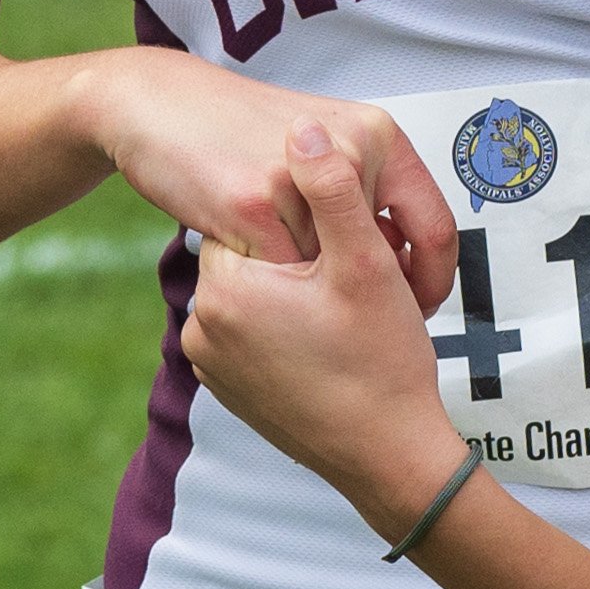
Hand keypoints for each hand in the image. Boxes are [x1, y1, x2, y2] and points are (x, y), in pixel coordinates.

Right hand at [87, 49, 457, 295]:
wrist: (165, 105)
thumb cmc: (244, 132)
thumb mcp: (324, 147)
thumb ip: (365, 193)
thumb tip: (400, 255)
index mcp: (379, 134)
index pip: (438, 226)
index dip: (435, 281)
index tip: (419, 309)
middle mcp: (352, 150)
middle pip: (383, 260)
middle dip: (370, 296)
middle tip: (351, 313)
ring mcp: (305, 178)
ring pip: (328, 273)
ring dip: (312, 293)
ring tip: (290, 286)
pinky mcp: (254, 203)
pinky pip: (279, 276)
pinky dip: (270, 286)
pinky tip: (252, 266)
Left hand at [183, 121, 470, 534]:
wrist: (387, 460)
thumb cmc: (382, 363)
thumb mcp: (366, 265)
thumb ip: (332, 190)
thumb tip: (303, 128)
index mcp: (226, 288)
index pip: (256, 214)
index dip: (312, 218)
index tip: (350, 241)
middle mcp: (201, 327)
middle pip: (259, 251)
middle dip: (307, 253)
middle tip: (358, 279)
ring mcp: (212, 363)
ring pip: (258, 290)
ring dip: (298, 287)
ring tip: (349, 312)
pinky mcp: (230, 388)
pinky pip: (255, 331)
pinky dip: (288, 325)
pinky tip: (331, 340)